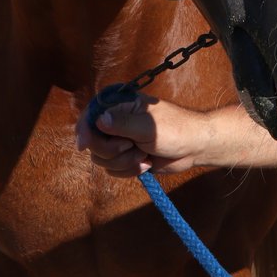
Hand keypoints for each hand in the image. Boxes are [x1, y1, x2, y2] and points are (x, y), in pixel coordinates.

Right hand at [75, 94, 208, 176]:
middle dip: (112, 151)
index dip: (83, 130)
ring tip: (145, 155)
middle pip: (93, 142)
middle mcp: (116, 122)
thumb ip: (122, 123)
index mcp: (121, 105)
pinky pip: (113, 170)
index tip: (83, 145)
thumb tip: (99, 120)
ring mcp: (120, 140)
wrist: (193, 147)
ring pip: (102, 159)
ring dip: (124, 162)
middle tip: (131, 146)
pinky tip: (146, 163)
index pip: (90, 115)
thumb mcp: (148, 126)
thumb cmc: (175, 130)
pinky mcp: (126, 157)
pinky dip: (129, 170)